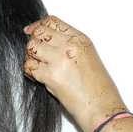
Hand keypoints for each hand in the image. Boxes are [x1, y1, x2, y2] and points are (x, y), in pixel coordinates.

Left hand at [23, 15, 126, 131]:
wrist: (103, 109)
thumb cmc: (98, 89)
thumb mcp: (88, 58)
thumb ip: (68, 46)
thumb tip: (45, 42)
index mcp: (81, 40)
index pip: (52, 21)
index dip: (38, 25)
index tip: (31, 31)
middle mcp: (70, 46)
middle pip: (39, 32)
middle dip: (33, 42)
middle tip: (35, 54)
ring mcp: (59, 59)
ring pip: (32, 47)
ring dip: (31, 57)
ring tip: (38, 67)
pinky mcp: (51, 75)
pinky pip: (30, 67)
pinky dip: (30, 72)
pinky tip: (37, 78)